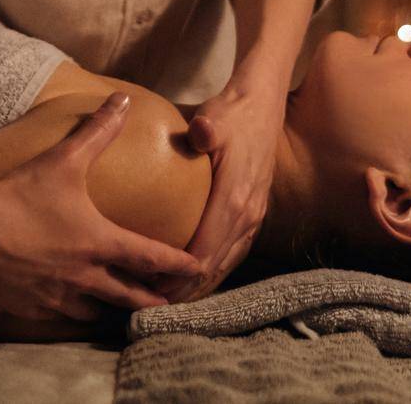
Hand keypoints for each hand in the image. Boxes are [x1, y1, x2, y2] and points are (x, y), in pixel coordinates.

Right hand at [0, 92, 202, 320]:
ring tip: (122, 311)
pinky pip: (59, 316)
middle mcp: (83, 275)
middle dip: (151, 299)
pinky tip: (73, 309)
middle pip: (128, 295)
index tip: (198, 269)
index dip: (177, 263)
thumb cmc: (17, 195)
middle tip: (170, 304)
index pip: (151, 257)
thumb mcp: (63, 159)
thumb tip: (123, 99)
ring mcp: (55, 296)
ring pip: (94, 311)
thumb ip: (98, 130)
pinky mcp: (27, 306)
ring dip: (112, 310)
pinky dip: (72, 313)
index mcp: (99, 242)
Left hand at [162, 79, 285, 301]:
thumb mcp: (216, 118)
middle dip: (181, 289)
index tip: (147, 288)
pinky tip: (194, 282)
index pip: (203, 251)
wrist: (263, 106)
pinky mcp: (254, 215)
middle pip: (212, 267)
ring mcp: (253, 217)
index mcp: (233, 199)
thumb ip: (206, 129)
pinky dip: (212, 272)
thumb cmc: (232, 113)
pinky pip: (232, 254)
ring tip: (166, 301)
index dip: (176, 275)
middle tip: (147, 305)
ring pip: (224, 265)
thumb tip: (200, 130)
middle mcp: (246, 215)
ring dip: (197, 286)